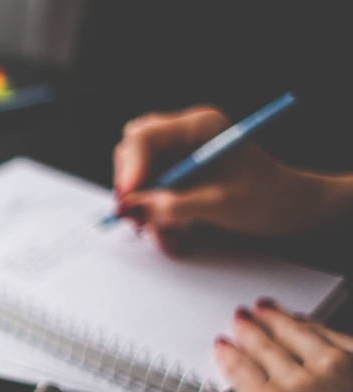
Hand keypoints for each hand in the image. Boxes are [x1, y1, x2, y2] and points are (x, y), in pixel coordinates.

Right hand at [112, 105, 352, 252]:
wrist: (292, 208)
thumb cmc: (267, 198)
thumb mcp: (218, 204)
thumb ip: (173, 205)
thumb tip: (132, 207)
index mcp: (198, 126)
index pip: (145, 137)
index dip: (130, 168)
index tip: (126, 199)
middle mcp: (185, 135)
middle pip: (134, 153)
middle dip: (133, 188)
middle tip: (136, 218)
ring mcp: (181, 155)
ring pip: (141, 178)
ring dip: (146, 210)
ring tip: (166, 237)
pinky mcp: (180, 175)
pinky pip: (153, 194)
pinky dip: (157, 217)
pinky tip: (174, 236)